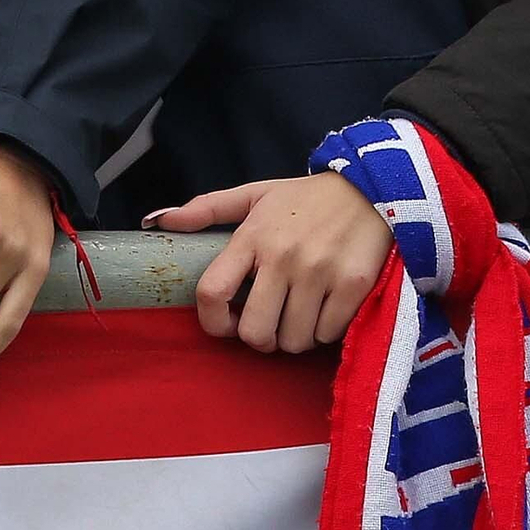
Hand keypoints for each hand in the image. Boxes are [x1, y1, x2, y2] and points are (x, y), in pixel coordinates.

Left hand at [147, 174, 393, 354]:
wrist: (371, 188)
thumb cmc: (306, 198)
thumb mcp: (256, 194)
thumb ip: (207, 208)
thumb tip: (158, 221)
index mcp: (253, 236)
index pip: (212, 291)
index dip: (212, 321)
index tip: (225, 324)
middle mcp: (283, 256)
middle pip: (254, 332)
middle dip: (259, 337)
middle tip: (270, 322)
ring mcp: (319, 273)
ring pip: (292, 341)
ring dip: (293, 336)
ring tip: (299, 312)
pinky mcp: (352, 286)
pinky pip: (326, 335)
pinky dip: (324, 330)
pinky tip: (326, 307)